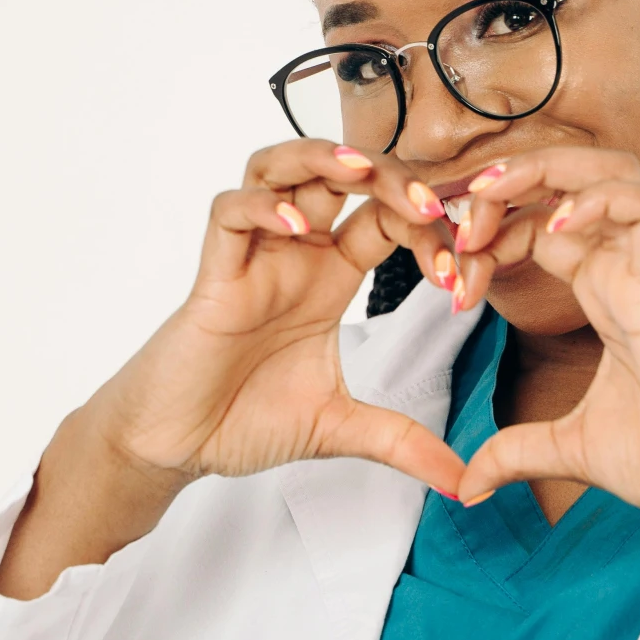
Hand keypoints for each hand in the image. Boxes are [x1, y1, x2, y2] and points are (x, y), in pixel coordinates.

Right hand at [0, 140, 469, 598]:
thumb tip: (463, 480)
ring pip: (279, 168)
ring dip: (320, 158)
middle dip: (389, 177)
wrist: (176, 445)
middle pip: (341, 176)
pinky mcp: (213, 275)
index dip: (428, 230)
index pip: (386, 219)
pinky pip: (230, 214)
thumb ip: (403, 443)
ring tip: (362, 174)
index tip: (461, 274)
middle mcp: (293, 254)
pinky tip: (297, 226)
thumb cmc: (241, 419)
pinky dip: (262, 207)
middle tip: (431, 206)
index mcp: (330, 276)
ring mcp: (252, 258)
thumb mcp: (341, 428)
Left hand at [444, 148, 639, 544]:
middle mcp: (626, 271)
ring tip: (496, 195)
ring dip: (549, 169)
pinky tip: (554, 226)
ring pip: (614, 170)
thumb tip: (464, 488)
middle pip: (575, 177)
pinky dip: (600, 199)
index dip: (492, 231)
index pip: (542, 225)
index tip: (451, 274)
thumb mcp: (567, 450)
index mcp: (604, 294)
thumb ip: (514, 455)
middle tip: (460, 212)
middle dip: (511, 177)